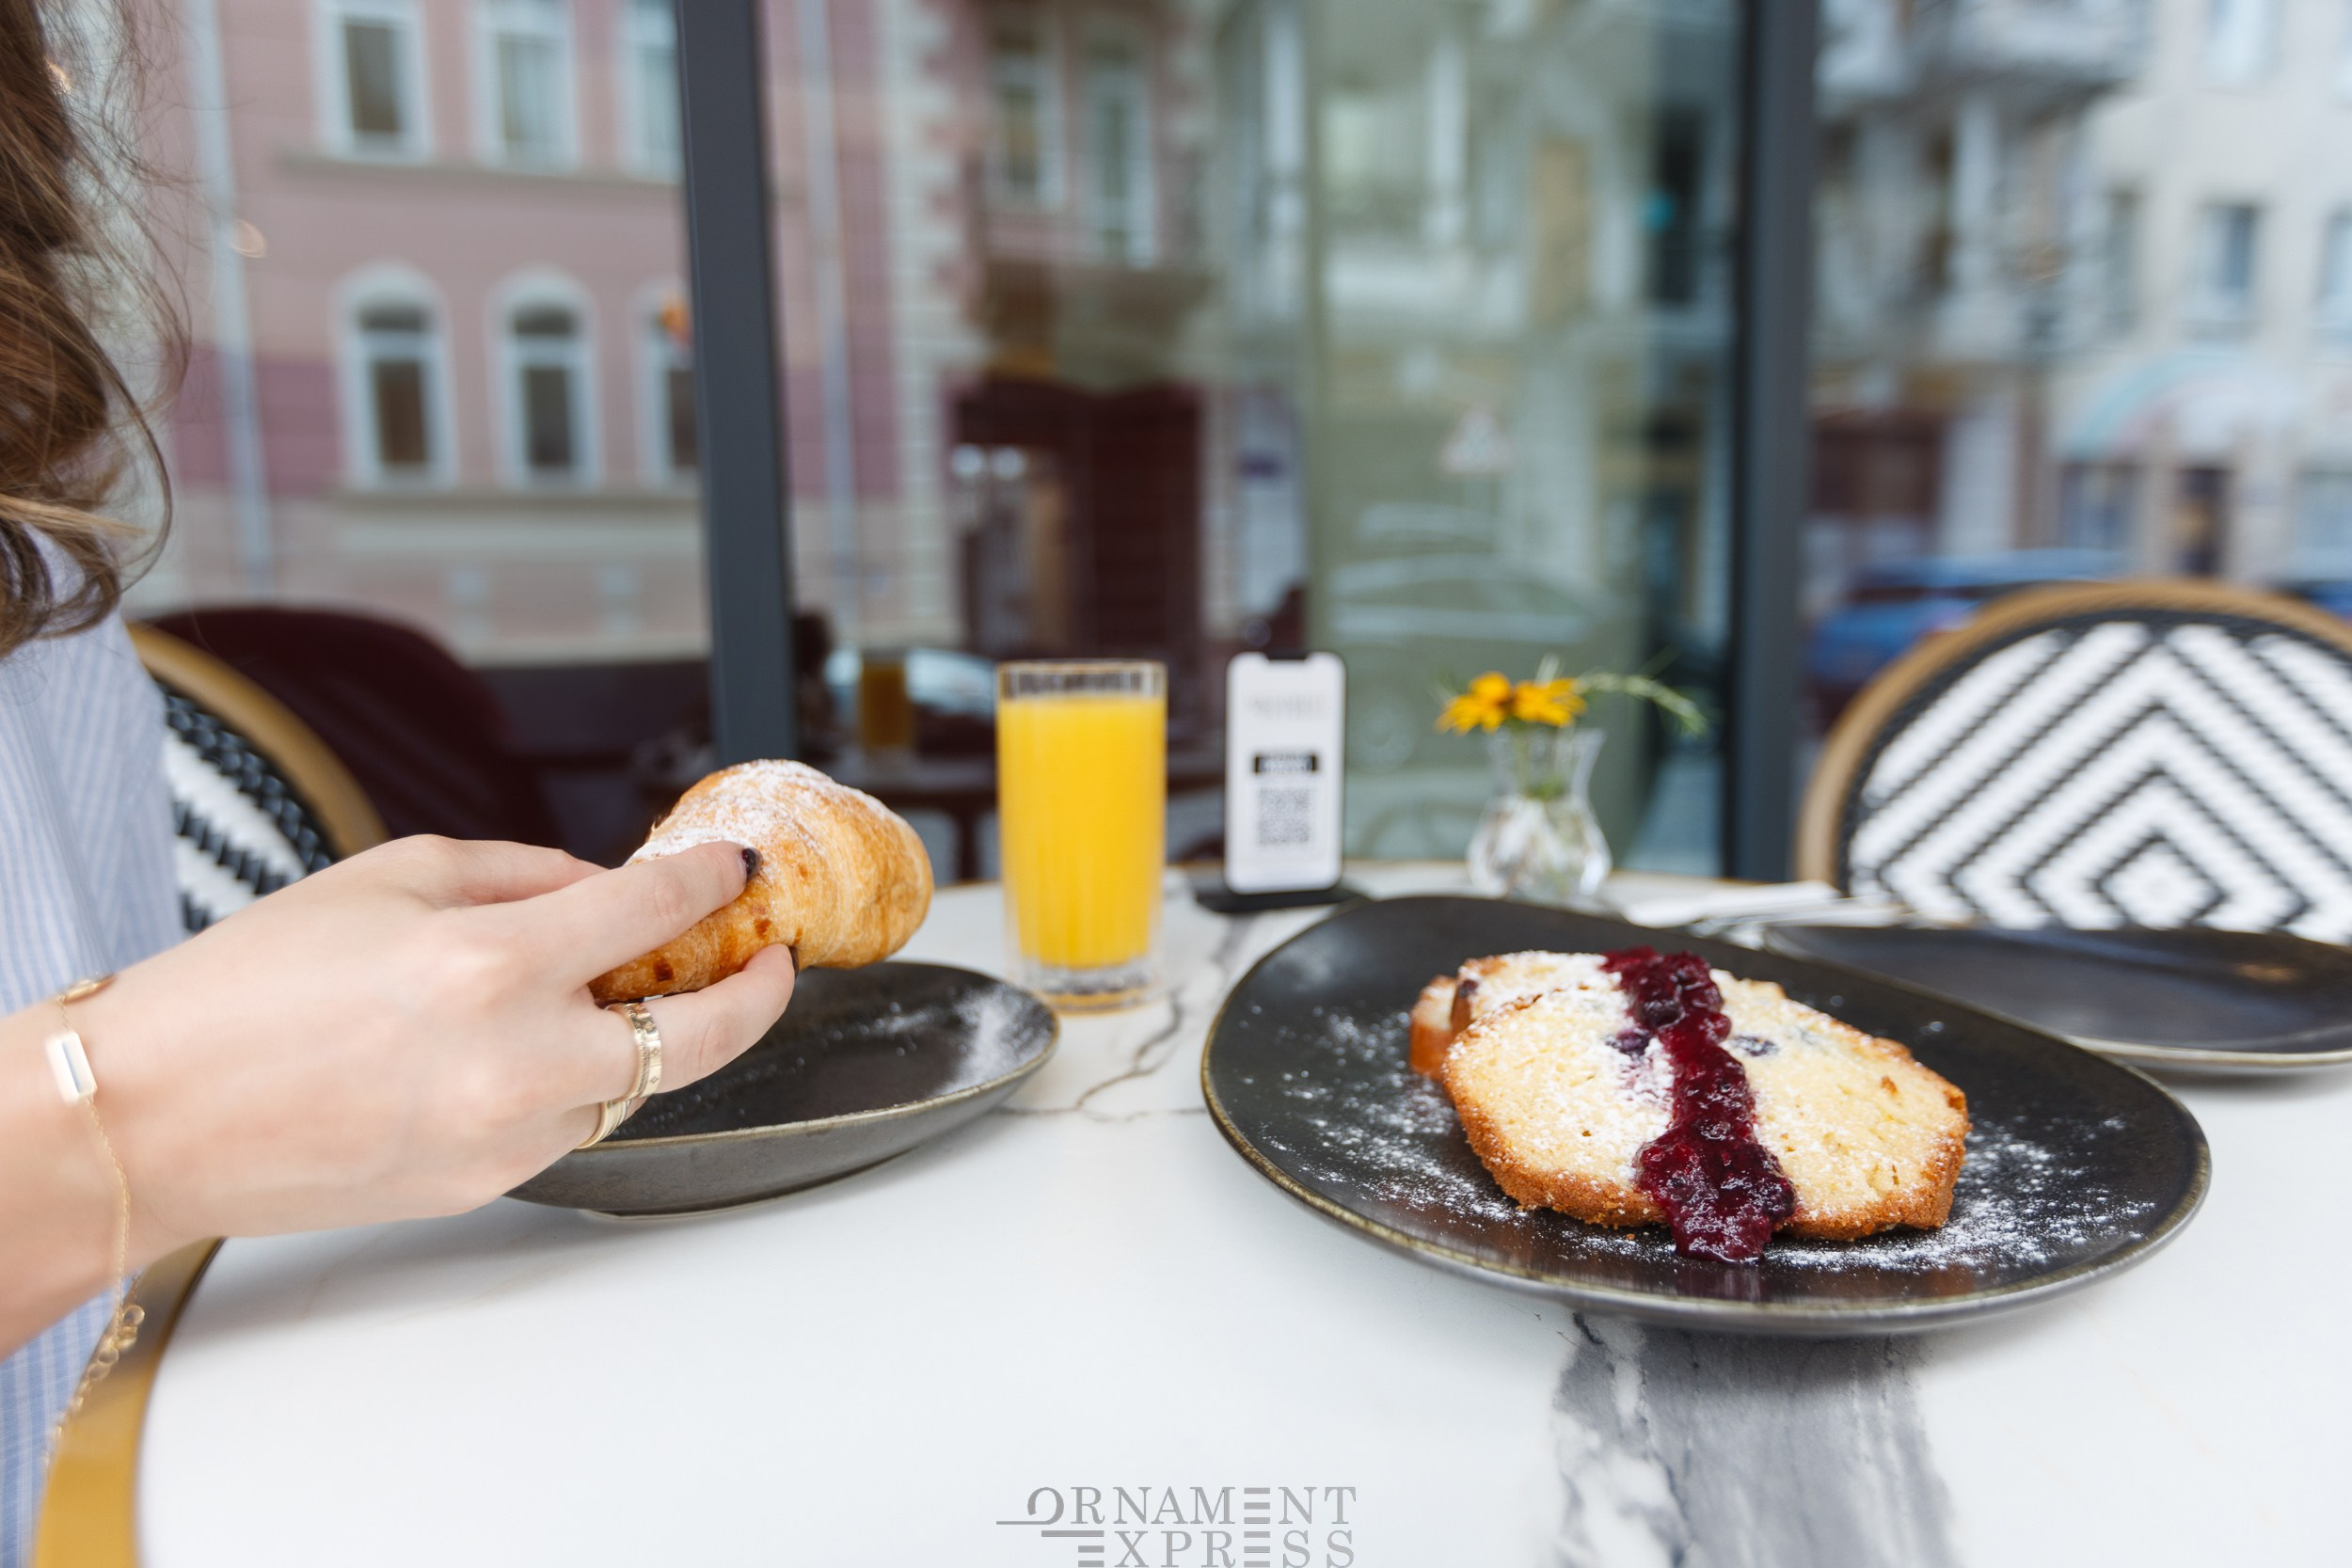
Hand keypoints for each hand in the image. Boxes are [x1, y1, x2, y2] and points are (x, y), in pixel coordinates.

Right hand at [74, 836, 795, 1262]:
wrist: (153, 1114)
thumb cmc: (249, 986)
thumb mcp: (395, 874)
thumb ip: (525, 873)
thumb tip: (606, 887)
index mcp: (496, 962)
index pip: (657, 911)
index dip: (712, 884)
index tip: (734, 874)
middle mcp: (521, 1058)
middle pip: (707, 1033)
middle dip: (757, 993)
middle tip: (768, 962)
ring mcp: (511, 1135)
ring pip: (636, 1081)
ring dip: (645, 1037)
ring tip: (625, 993)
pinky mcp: (488, 1185)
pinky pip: (569, 1121)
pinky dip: (572, 1078)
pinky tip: (523, 1047)